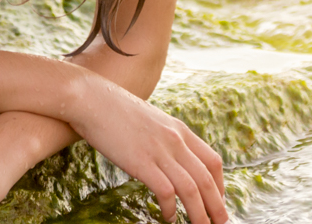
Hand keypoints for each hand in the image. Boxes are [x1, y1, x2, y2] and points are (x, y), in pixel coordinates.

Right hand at [67, 75, 227, 223]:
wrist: (91, 99)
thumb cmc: (115, 110)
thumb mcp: (151, 120)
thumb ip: (165, 137)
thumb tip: (171, 157)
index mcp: (180, 129)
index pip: (212, 161)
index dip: (220, 185)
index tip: (218, 201)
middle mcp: (175, 140)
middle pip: (207, 179)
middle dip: (216, 206)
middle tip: (220, 223)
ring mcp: (159, 151)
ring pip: (191, 189)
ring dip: (199, 213)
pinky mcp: (141, 162)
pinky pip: (166, 192)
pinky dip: (171, 209)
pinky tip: (169, 218)